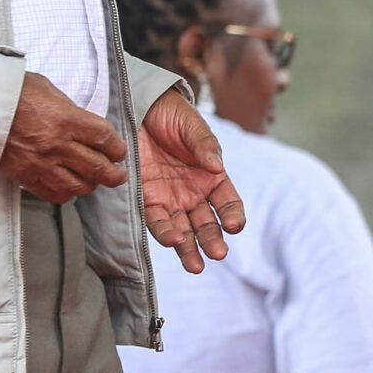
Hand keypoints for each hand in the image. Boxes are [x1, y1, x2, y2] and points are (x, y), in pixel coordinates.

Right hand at [0, 72, 127, 202]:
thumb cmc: (12, 92)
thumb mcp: (48, 89)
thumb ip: (69, 108)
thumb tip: (83, 121)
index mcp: (67, 119)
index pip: (105, 139)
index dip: (118, 148)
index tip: (120, 151)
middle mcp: (58, 144)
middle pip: (98, 168)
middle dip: (114, 174)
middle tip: (118, 175)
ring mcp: (41, 163)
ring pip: (77, 186)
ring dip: (90, 186)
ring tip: (94, 183)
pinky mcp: (24, 175)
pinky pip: (51, 193)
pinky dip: (64, 194)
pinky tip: (69, 189)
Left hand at [140, 89, 245, 271]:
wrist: (138, 107)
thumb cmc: (172, 115)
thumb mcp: (193, 126)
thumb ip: (204, 146)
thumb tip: (215, 166)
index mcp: (212, 177)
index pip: (228, 203)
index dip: (233, 215)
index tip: (235, 226)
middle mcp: (193, 193)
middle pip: (207, 223)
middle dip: (213, 240)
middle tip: (218, 253)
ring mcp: (170, 199)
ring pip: (183, 230)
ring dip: (190, 248)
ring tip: (195, 265)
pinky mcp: (146, 199)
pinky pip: (156, 220)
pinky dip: (165, 232)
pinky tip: (173, 240)